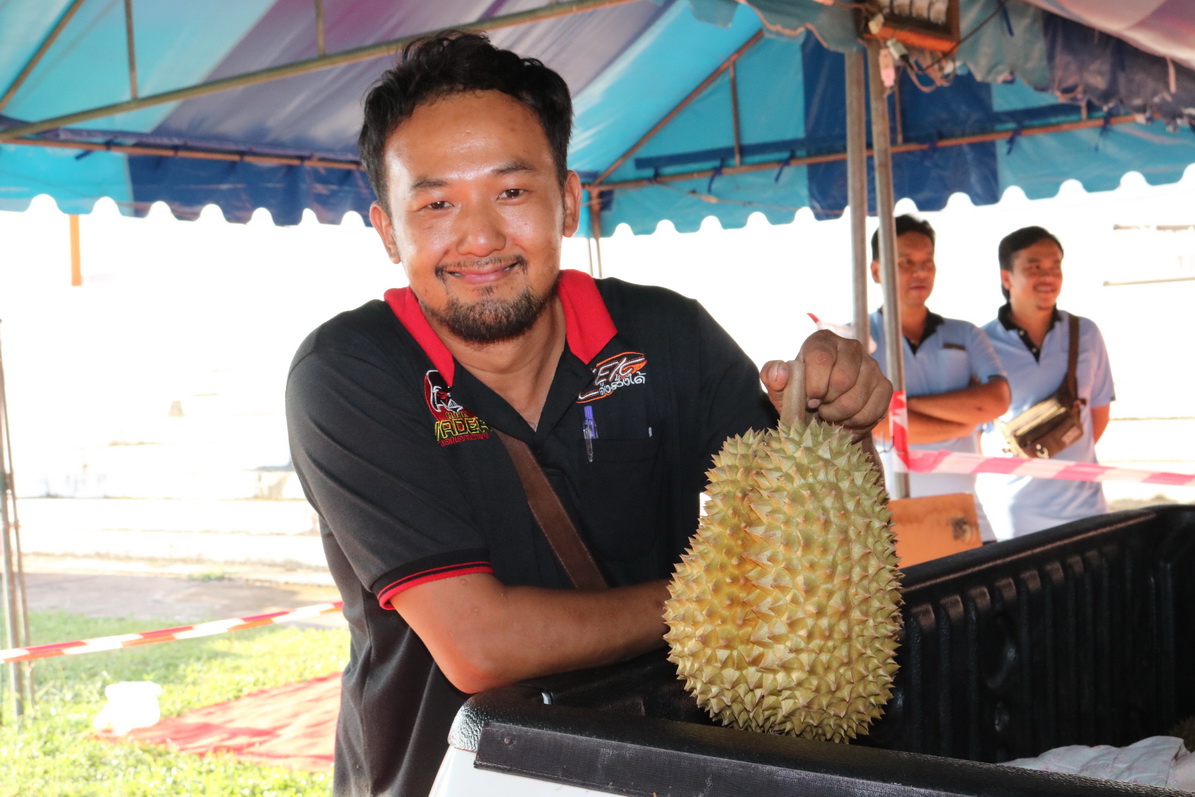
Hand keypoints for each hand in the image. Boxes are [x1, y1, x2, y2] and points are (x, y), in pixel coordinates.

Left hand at [761, 330, 891, 440]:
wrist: (822, 414)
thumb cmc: (799, 396)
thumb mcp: (780, 389)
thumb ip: (772, 377)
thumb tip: (781, 371)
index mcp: (822, 341)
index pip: (821, 359)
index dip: (814, 386)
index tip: (809, 401)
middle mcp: (851, 347)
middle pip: (842, 380)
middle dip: (827, 403)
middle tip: (820, 410)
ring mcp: (872, 365)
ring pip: (857, 399)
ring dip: (839, 416)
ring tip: (830, 416)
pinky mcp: (885, 385)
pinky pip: (873, 410)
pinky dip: (857, 423)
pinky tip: (846, 421)